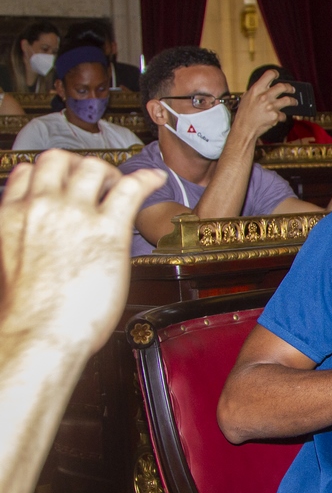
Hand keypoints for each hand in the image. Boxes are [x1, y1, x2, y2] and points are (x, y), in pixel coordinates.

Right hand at [0, 151, 166, 359]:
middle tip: (95, 182)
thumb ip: (24, 240)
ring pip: (94, 168)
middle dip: (78, 165)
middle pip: (60, 160)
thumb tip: (40, 241)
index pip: (28, 172)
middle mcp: (40, 206)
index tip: (65, 181)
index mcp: (12, 215)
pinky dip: (147, 178)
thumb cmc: (30, 313)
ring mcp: (74, 214)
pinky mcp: (107, 228)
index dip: (50, 173)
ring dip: (110, 173)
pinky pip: (131, 187)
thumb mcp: (10, 263)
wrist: (40, 333)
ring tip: (119, 186)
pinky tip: (156, 179)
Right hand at [232, 69, 297, 141]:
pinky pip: (283, 115)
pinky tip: (279, 117)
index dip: (275, 73)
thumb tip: (264, 86)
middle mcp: (264, 96)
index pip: (269, 75)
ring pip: (288, 100)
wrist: (244, 128)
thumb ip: (256, 91)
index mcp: (256, 89)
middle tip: (292, 89)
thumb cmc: (244, 114)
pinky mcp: (275, 116)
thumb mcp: (246, 98)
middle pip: (283, 86)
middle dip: (289, 87)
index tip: (278, 75)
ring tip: (294, 102)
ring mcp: (271, 106)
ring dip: (293, 101)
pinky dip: (282, 116)